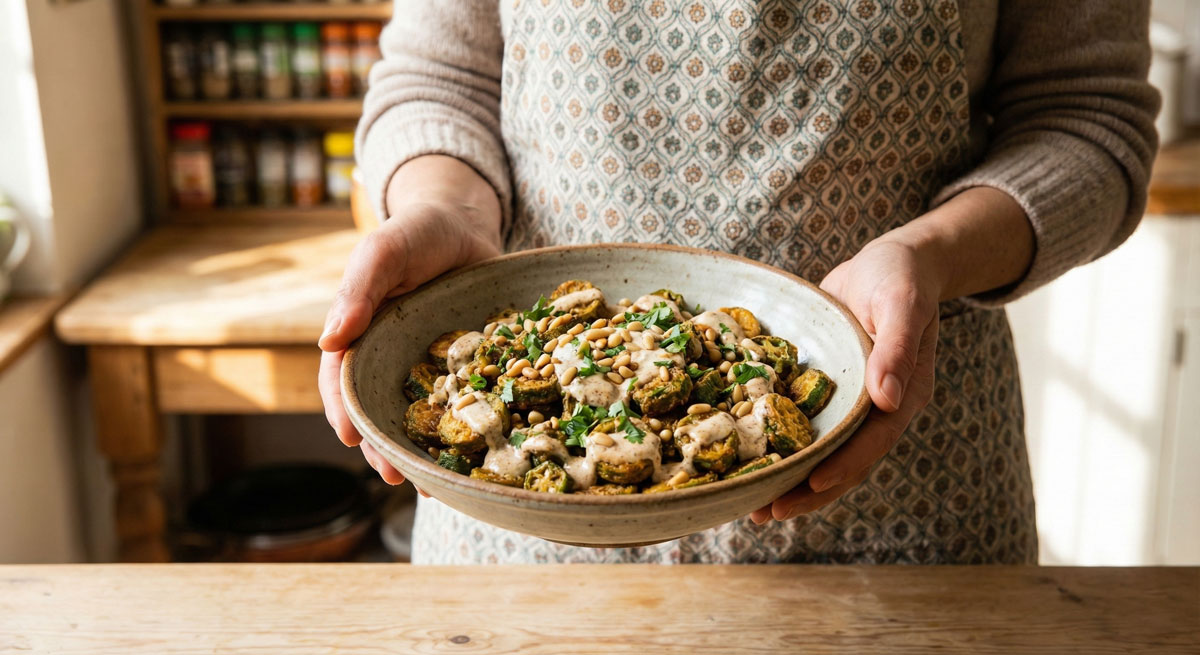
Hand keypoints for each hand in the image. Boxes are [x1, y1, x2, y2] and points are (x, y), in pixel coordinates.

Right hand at [318, 155, 502, 484]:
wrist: (466, 223)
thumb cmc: (415, 233)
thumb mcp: (384, 252)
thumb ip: (358, 291)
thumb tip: (329, 340)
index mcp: (361, 338)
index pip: (343, 382)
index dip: (344, 412)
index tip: (350, 439)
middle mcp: (392, 360)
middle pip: (381, 412)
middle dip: (385, 449)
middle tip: (397, 477)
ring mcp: (431, 367)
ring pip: (422, 419)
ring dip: (425, 452)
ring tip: (437, 485)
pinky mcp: (469, 367)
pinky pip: (467, 404)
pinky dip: (470, 431)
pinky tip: (479, 458)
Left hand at [749, 186, 1032, 522]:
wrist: (891, 262)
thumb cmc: (900, 277)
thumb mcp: (902, 302)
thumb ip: (897, 348)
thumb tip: (886, 399)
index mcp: (903, 395)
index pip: (872, 442)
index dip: (843, 466)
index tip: (812, 485)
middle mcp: (877, 408)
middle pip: (845, 462)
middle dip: (807, 491)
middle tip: (766, 514)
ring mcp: (852, 403)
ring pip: (822, 453)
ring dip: (790, 481)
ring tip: (752, 507)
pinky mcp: (828, 392)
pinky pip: (805, 426)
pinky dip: (781, 446)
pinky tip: (749, 460)